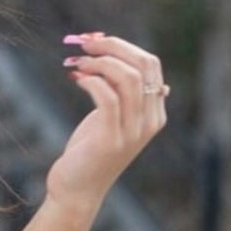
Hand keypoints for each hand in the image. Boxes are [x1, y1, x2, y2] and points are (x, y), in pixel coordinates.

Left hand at [45, 32, 168, 213]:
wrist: (77, 191)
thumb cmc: (90, 152)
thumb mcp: (112, 120)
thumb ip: (124, 95)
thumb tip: (131, 63)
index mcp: (154, 113)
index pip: (151, 64)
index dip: (122, 44)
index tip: (94, 39)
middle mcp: (150, 121)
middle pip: (142, 65)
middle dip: (112, 46)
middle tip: (83, 43)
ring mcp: (133, 131)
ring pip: (127, 77)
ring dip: (98, 62)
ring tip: (75, 62)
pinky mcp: (112, 139)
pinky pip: (107, 97)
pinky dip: (91, 81)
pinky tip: (76, 78)